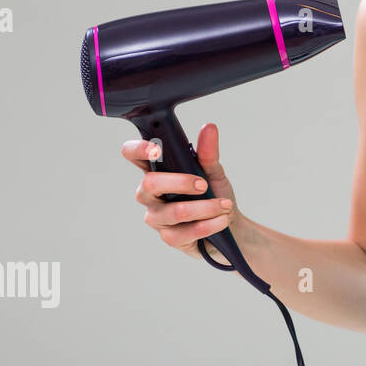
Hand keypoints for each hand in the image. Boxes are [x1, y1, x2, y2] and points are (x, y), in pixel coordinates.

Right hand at [121, 122, 247, 264]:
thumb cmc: (215, 196)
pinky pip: (185, 232)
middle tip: (204, 184)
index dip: (138, 150)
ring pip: (174, 211)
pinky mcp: (169, 238)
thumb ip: (208, 153)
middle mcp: (151, 195)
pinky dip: (208, 225)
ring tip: (224, 205)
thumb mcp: (214, 172)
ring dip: (204, 207)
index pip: (134, 156)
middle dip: (179, 182)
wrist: (231, 228)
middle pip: (150, 184)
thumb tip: (209, 128)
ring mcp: (158, 217)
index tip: (156, 149)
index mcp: (158, 172)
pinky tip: (222, 220)